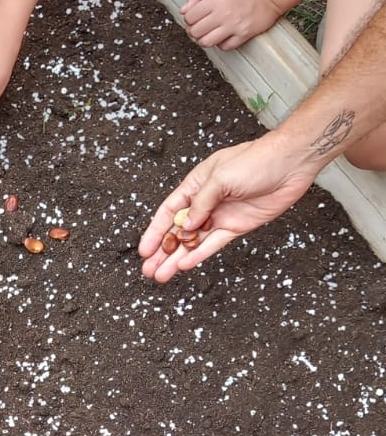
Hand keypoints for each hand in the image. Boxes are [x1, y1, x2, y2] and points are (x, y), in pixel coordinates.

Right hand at [138, 136, 314, 281]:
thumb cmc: (256, 160)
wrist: (290, 164)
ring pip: (193, 242)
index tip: (145, 249)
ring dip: (177, 258)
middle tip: (149, 269)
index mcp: (196, 185)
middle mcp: (205, 203)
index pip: (169, 211)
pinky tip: (186, 265)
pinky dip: (200, 255)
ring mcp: (220, 216)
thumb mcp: (220, 176)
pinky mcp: (237, 227)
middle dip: (162, 251)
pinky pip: (214, 244)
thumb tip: (186, 226)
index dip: (155, 231)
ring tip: (162, 274)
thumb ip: (201, 203)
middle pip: (177, 231)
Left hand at [181, 0, 286, 50]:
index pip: (189, 17)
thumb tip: (183, 10)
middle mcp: (223, 14)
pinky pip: (225, 47)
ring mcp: (234, 26)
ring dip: (204, 39)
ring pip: (207, 42)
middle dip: (194, 30)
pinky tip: (223, 36)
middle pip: (195, 32)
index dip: (189, 18)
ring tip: (209, 33)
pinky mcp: (244, 35)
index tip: (195, 17)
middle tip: (200, 27)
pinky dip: (221, 44)